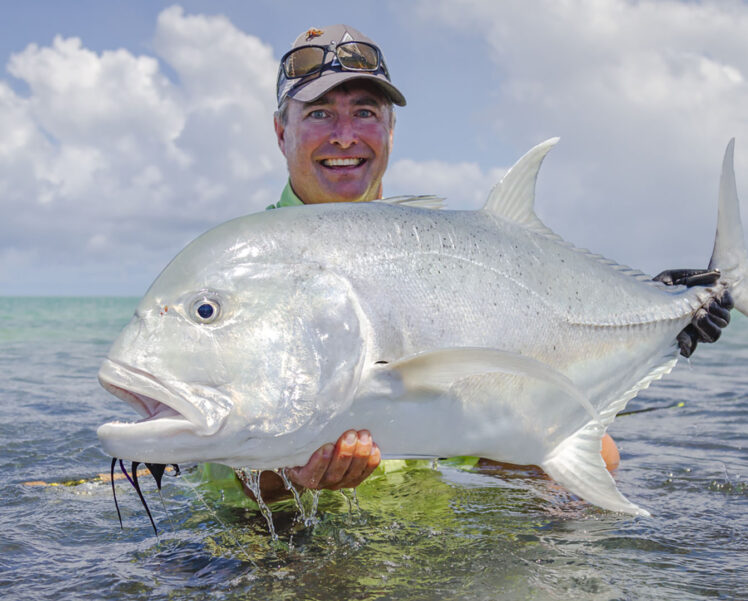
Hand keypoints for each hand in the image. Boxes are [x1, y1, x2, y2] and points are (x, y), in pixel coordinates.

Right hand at [240, 429, 380, 503]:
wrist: (309, 444)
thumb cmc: (299, 437)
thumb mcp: (290, 434)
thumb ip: (289, 428)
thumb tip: (273, 415)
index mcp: (300, 474)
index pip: (311, 475)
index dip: (320, 463)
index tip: (326, 446)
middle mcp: (319, 482)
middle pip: (334, 475)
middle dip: (345, 455)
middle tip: (351, 434)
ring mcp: (336, 481)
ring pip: (350, 476)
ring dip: (360, 456)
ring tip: (364, 436)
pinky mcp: (351, 477)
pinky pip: (363, 474)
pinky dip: (371, 463)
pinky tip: (375, 448)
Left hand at [653, 268, 733, 356]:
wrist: (636, 301)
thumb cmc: (656, 287)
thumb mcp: (674, 277)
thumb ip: (696, 276)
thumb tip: (718, 275)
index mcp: (706, 301)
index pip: (727, 305)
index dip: (724, 301)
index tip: (711, 297)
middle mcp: (704, 317)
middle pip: (724, 321)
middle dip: (715, 313)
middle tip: (701, 308)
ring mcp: (694, 332)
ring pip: (714, 335)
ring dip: (707, 325)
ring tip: (695, 317)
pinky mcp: (680, 343)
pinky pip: (692, 348)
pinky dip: (691, 341)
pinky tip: (684, 331)